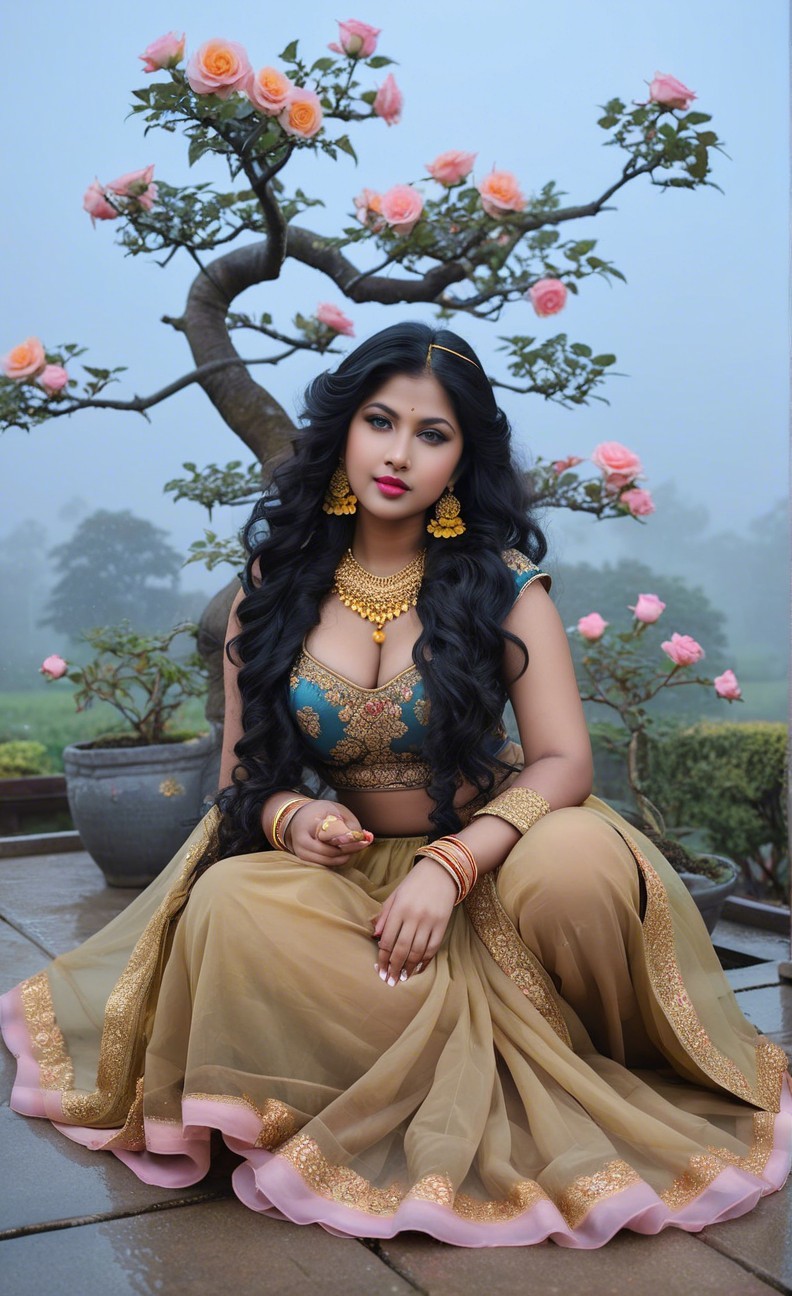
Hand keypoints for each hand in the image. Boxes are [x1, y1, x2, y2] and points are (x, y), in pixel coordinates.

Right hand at [285, 799, 373, 866]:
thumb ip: (348, 823)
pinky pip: (325, 864)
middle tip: (363, 844)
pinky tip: (346, 851)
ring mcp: (302, 853)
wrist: (299, 817)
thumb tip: (362, 837)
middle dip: (349, 850)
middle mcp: (301, 842)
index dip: (347, 840)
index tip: (363, 840)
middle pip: (329, 853)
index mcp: (307, 826)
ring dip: (344, 857)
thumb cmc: (319, 812)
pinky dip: (337, 860)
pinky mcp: (305, 860)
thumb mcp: (334, 809)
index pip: (329, 836)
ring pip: (328, 862)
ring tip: (356, 847)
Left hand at [373, 856, 457, 985]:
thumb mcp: (395, 894)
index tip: (379, 969)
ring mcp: (429, 921)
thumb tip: (375, 936)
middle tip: (389, 981)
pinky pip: (432, 948)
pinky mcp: (442, 925)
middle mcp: (414, 916)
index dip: (382, 957)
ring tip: (402, 977)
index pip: (387, 939)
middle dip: (394, 967)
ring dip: (409, 968)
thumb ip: (384, 915)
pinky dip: (425, 961)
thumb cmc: (414, 884)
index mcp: (399, 908)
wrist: (441, 872)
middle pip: (401, 949)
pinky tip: (418, 968)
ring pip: (417, 952)